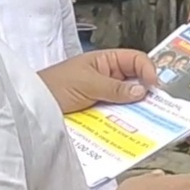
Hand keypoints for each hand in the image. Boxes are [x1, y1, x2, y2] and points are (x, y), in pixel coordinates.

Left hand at [38, 49, 157, 114]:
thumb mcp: (86, 83)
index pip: (136, 60)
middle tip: (157, 105)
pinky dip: (124, 122)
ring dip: (136, 109)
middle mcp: (108, 78)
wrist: (32, 107)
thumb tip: (141, 91)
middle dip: (146, 92)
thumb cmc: (54, 85)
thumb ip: (114, 87)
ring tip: (147, 120)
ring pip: (128, 102)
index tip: (153, 85)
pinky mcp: (99, 114)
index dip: (148, 69)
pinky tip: (130, 129)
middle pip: (136, 82)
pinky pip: (117, 117)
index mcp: (106, 61)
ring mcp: (104, 97)